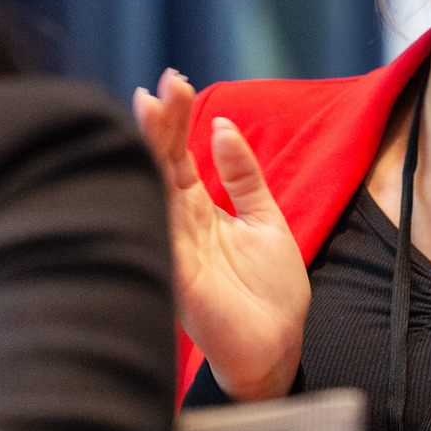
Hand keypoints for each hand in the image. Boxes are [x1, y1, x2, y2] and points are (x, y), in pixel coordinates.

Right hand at [135, 70, 308, 399]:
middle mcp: (179, 226)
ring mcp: (173, 248)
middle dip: (160, 123)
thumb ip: (243, 176)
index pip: (178, 156)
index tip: (176, 81)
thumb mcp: (265, 219)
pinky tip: (153, 161)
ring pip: (153, 188)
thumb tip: (222, 127)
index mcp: (199, 212)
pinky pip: (159, 230)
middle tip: (164, 84)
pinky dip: (153, 196)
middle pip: (160, 164)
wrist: (278, 348)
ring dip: (152, 147)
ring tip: (152, 104)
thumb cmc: (271, 292)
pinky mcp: (177, 275)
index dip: (176, 118)